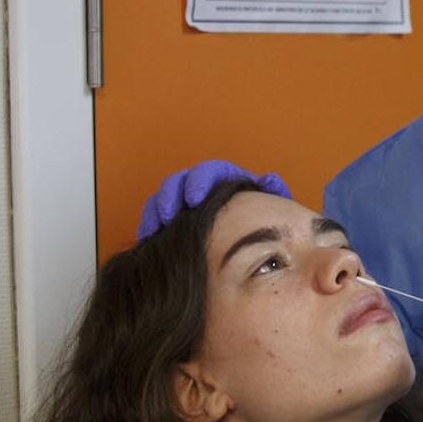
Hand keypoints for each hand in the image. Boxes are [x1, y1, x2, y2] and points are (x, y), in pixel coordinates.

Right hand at [137, 160, 290, 239]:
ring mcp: (185, 205)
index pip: (209, 171)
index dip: (198, 181)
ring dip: (156, 210)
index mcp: (226, 179)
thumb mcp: (274, 209)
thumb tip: (268, 179)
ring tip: (155, 228)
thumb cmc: (265, 226)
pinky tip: (148, 238)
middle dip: (170, 195)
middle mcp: (203, 188)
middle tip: (169, 214)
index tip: (194, 199)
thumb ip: (274, 194)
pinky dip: (149, 225)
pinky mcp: (174, 222)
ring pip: (163, 198)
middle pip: (180, 181)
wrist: (254, 250)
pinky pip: (155, 218)